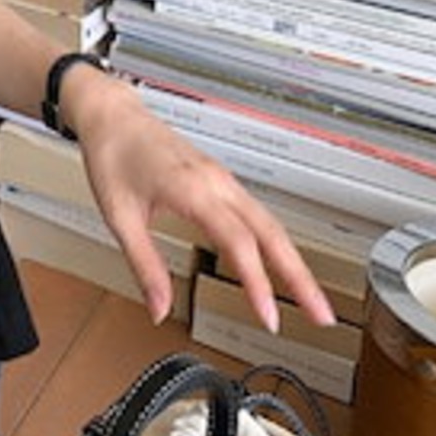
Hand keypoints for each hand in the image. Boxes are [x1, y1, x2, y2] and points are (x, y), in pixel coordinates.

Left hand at [67, 67, 336, 332]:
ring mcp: (222, 179)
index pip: (239, 242)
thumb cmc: (114, 156)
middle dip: (300, 277)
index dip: (258, 283)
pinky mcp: (221, 180)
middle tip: (322, 316)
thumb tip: (158, 309)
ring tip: (312, 300)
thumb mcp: (119, 217)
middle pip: (272, 232)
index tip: (270, 318)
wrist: (113, 117)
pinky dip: (276, 243)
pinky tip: (281, 265)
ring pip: (270, 222)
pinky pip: (258, 214)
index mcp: (192, 188)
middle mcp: (215, 182)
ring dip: (294, 262)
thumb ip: (144, 266)